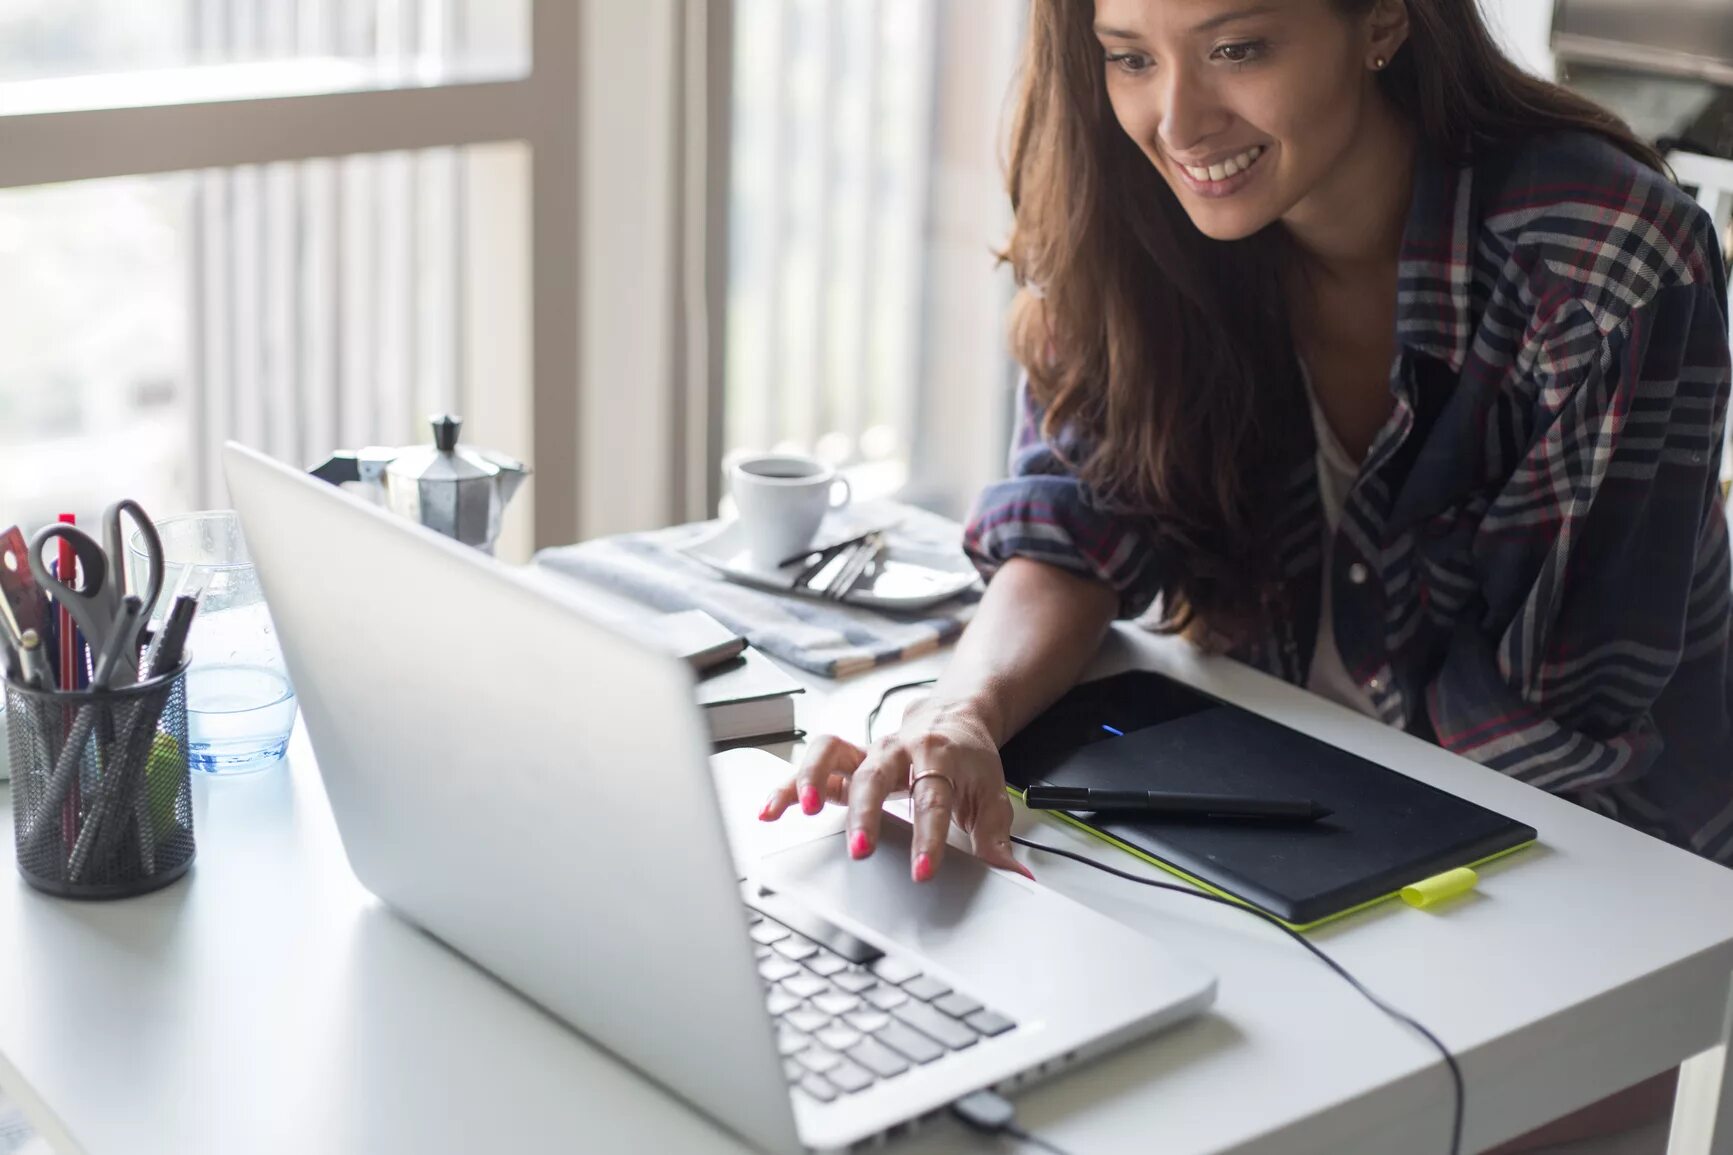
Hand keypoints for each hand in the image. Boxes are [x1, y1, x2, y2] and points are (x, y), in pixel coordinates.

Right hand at [758, 698, 1034, 881]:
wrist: (955, 714)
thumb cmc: (970, 758)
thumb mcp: (993, 795)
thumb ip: (997, 839)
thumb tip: (1016, 878)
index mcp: (941, 757)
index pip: (934, 801)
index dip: (927, 838)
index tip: (922, 871)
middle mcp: (899, 750)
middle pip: (876, 778)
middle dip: (865, 814)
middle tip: (859, 850)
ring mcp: (868, 751)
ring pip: (832, 756)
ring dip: (815, 782)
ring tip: (806, 812)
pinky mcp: (848, 759)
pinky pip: (812, 763)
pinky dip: (790, 785)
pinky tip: (772, 809)